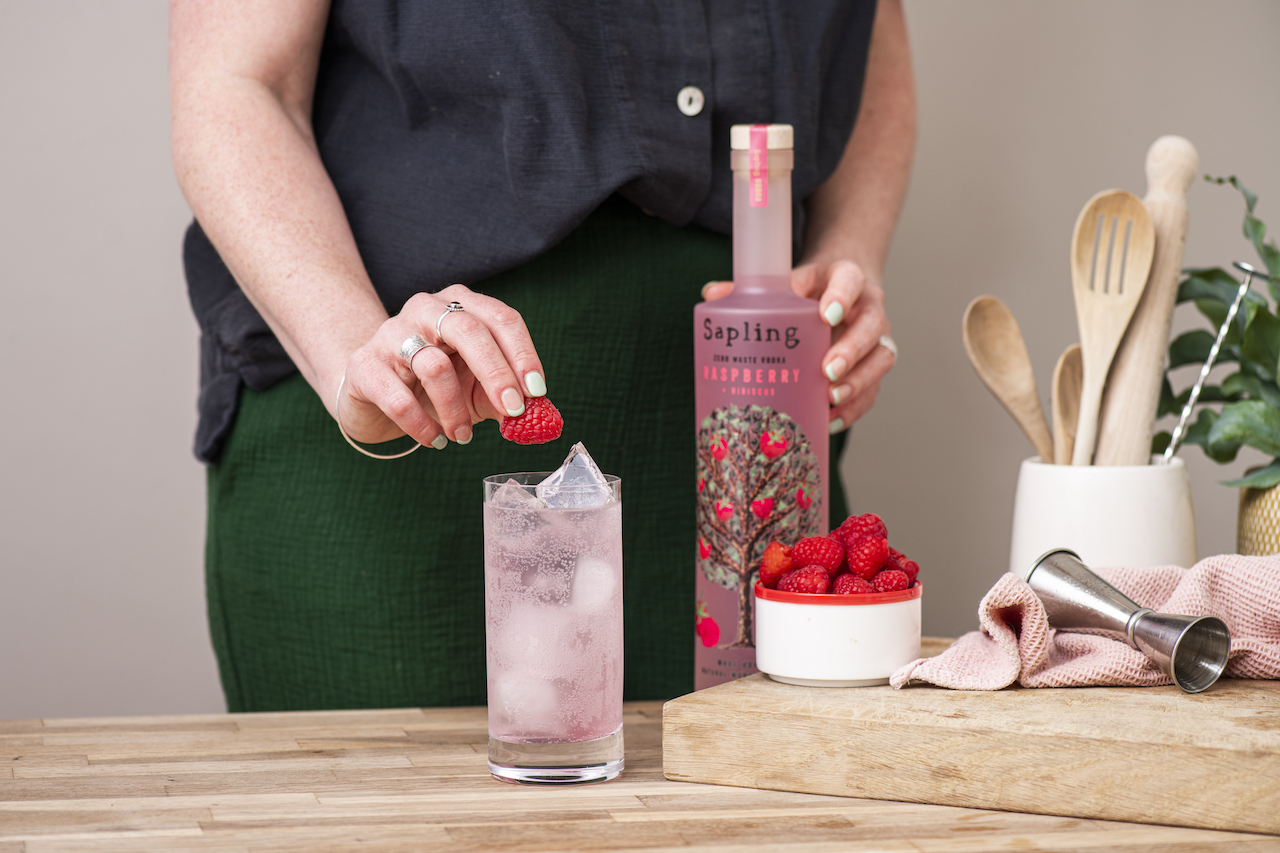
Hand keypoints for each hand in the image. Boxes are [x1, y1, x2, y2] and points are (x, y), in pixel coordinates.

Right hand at [336, 284, 546, 447]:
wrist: (372, 392)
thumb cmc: (433, 385)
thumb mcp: (475, 387)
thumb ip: (504, 396)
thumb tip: (536, 415)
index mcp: (460, 304)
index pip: (501, 318)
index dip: (523, 353)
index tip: (537, 391)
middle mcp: (425, 309)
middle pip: (469, 330)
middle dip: (497, 374)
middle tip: (513, 410)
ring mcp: (391, 333)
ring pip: (434, 366)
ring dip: (456, 409)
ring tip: (463, 436)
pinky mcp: (364, 365)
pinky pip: (398, 399)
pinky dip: (422, 426)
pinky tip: (435, 439)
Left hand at [702, 259, 893, 430]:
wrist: (840, 293)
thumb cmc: (808, 289)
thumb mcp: (786, 282)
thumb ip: (753, 291)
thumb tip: (711, 295)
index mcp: (845, 277)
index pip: (851, 278)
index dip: (843, 295)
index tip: (827, 313)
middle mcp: (868, 307)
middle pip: (872, 326)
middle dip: (852, 351)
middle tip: (826, 370)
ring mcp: (876, 338)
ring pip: (881, 359)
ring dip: (859, 382)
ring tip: (831, 399)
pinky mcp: (873, 366)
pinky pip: (873, 389)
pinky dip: (854, 408)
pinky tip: (830, 421)